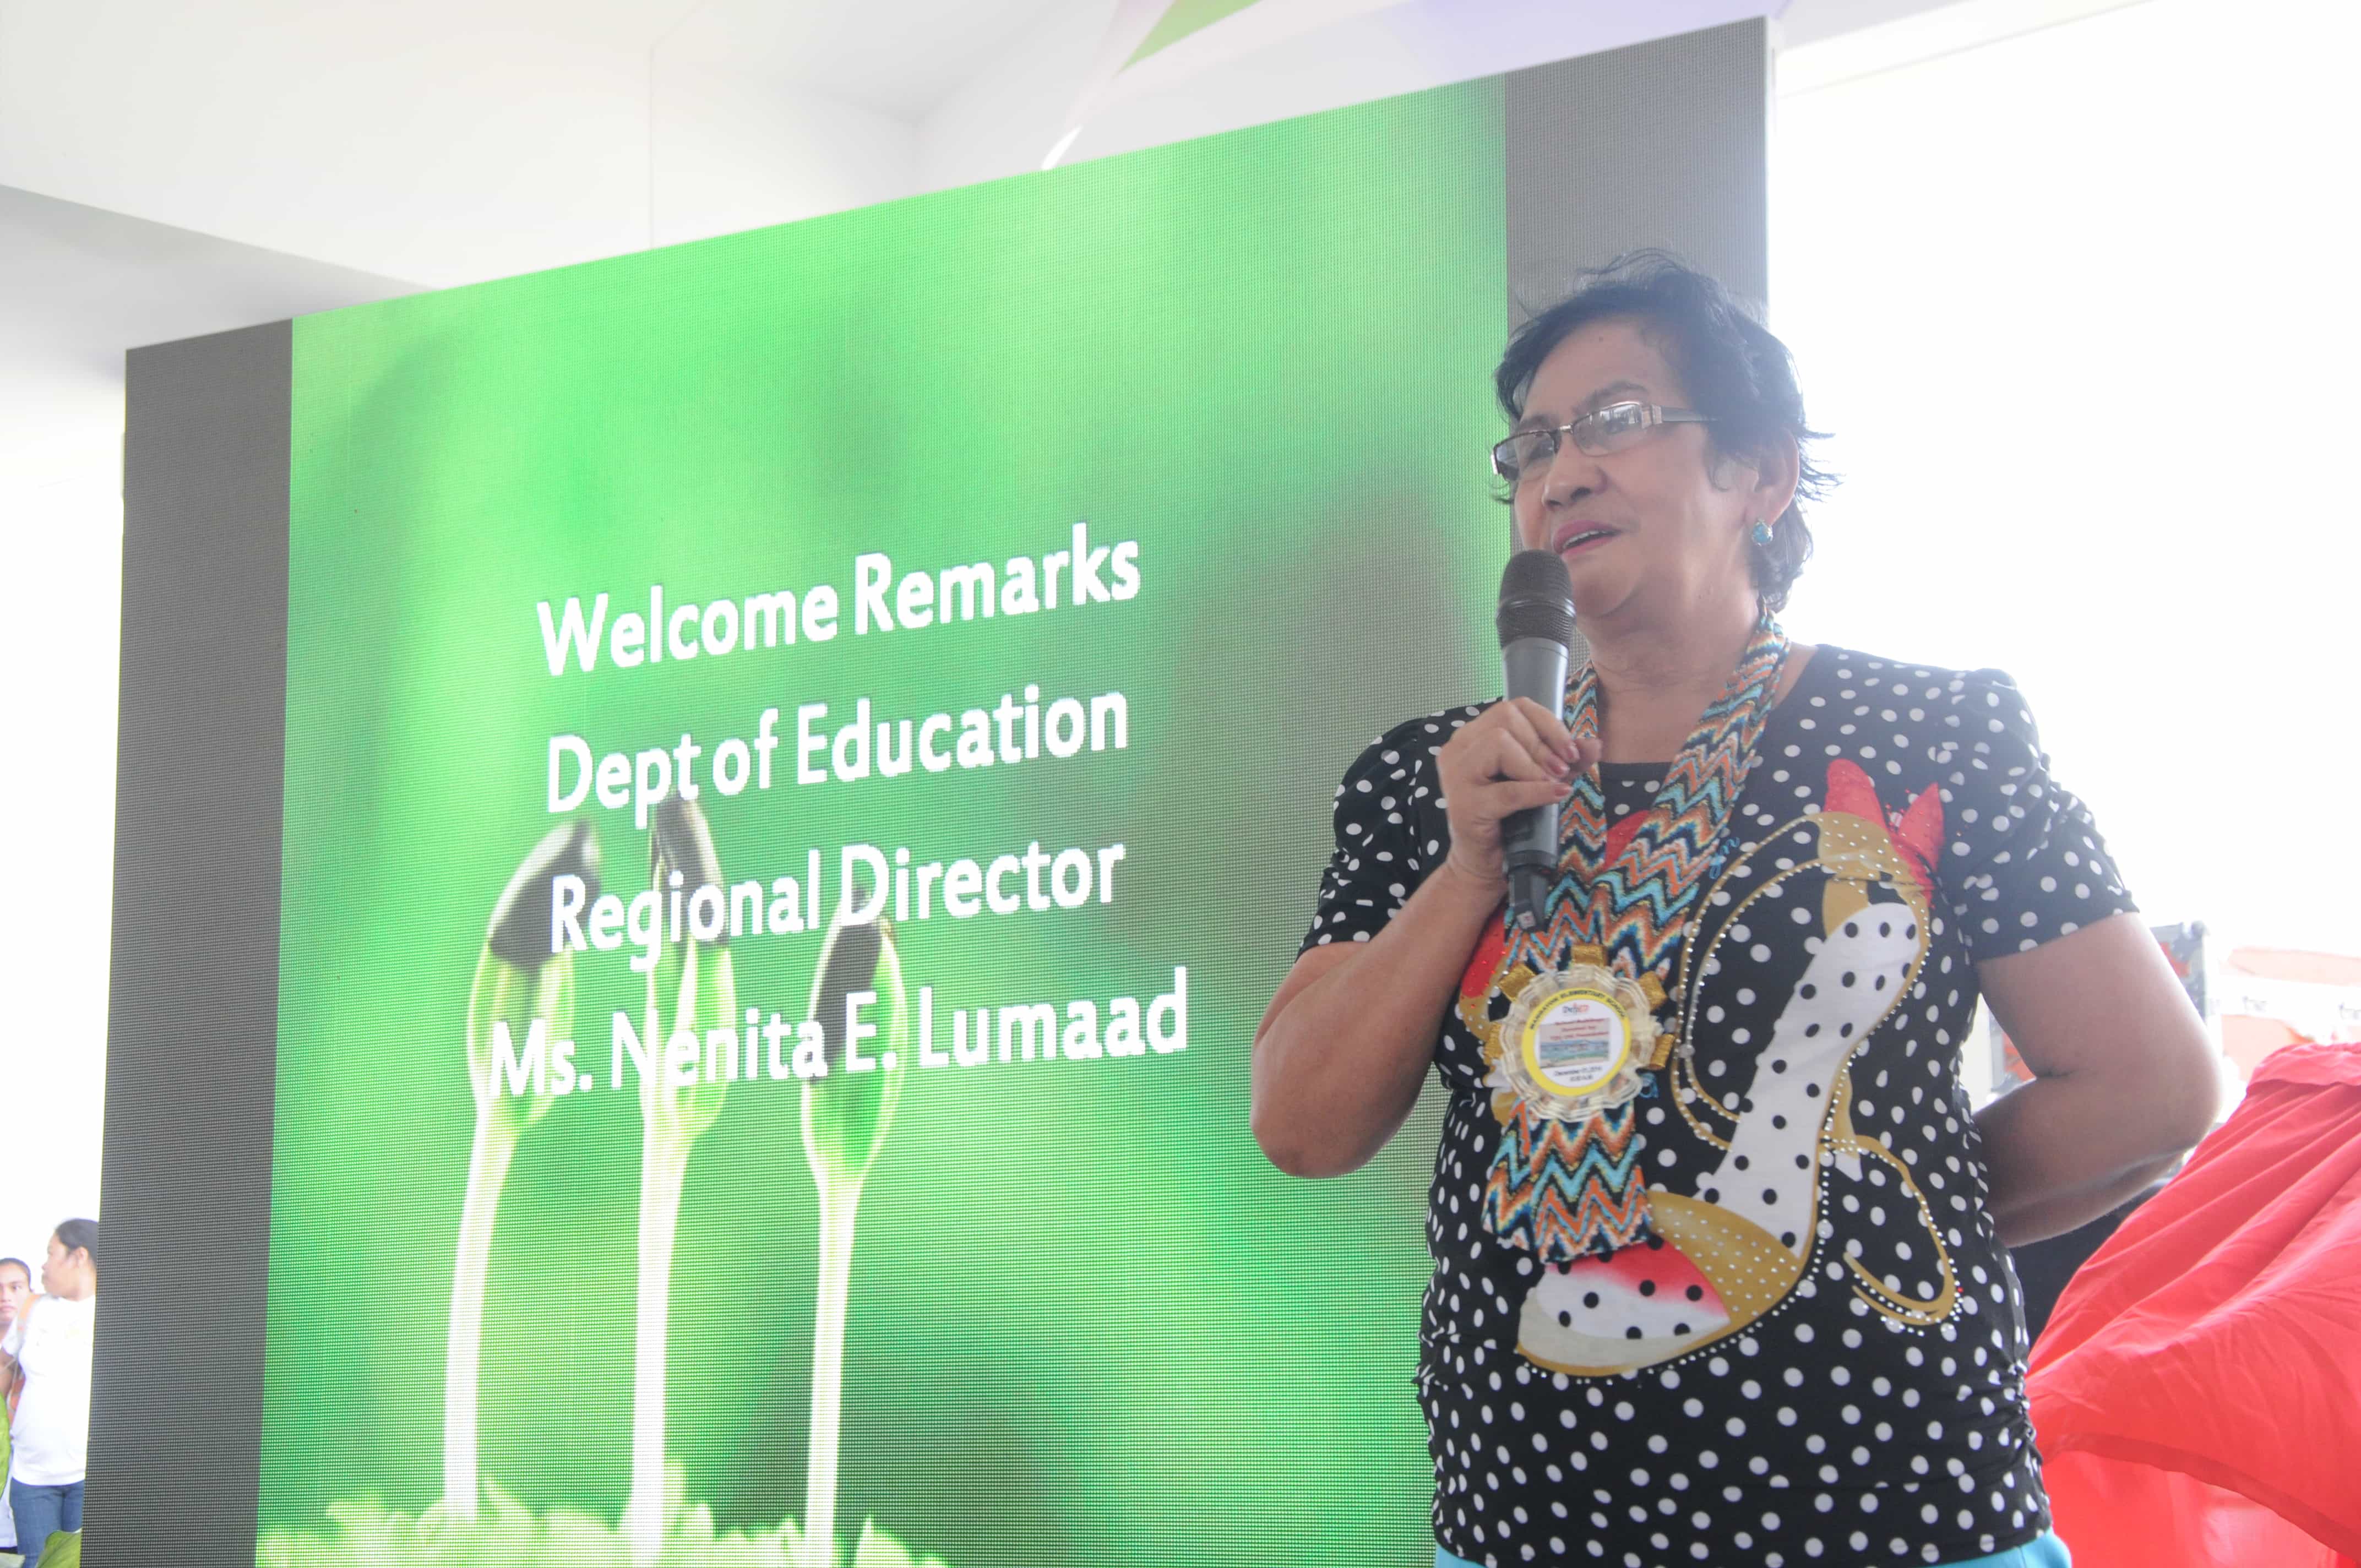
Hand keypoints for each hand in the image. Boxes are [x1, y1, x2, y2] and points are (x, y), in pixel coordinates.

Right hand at [1434, 697, 1597, 888]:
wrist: (1486, 862)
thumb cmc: (1511, 816)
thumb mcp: (1543, 780)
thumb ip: (1566, 759)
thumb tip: (1595, 743)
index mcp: (1473, 736)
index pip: (1513, 707)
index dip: (1548, 723)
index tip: (1570, 749)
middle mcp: (1458, 749)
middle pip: (1505, 719)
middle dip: (1543, 743)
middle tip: (1562, 770)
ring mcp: (1456, 776)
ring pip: (1499, 743)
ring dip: (1535, 765)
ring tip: (1552, 784)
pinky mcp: (1465, 805)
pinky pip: (1508, 790)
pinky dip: (1538, 791)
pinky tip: (1558, 794)